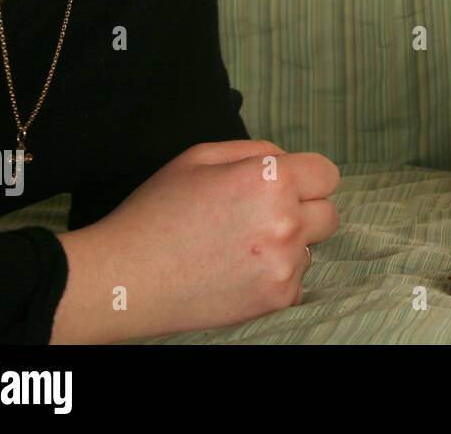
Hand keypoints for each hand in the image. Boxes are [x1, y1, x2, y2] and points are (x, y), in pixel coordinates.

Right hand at [51, 139, 339, 343]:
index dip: (307, 177)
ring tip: (237, 247)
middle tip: (260, 217)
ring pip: (310, 249)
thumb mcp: (199, 158)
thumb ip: (256, 151)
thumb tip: (287, 159)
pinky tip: (236, 272)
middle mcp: (286, 222)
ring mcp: (284, 264)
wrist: (122, 279)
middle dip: (304, 211)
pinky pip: (295, 282)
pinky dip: (274, 277)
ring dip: (287, 246)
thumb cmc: (156, 213)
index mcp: (271, 180)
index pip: (328, 174)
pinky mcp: (275, 299)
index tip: (288, 186)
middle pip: (329, 213)